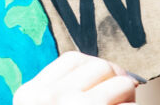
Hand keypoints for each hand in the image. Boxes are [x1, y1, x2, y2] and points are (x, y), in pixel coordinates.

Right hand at [14, 51, 142, 104]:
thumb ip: (58, 91)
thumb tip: (104, 71)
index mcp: (30, 94)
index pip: (72, 60)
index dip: (96, 67)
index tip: (108, 80)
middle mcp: (47, 97)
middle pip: (98, 65)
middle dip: (116, 77)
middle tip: (126, 93)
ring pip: (118, 79)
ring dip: (129, 92)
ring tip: (129, 103)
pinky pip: (128, 100)